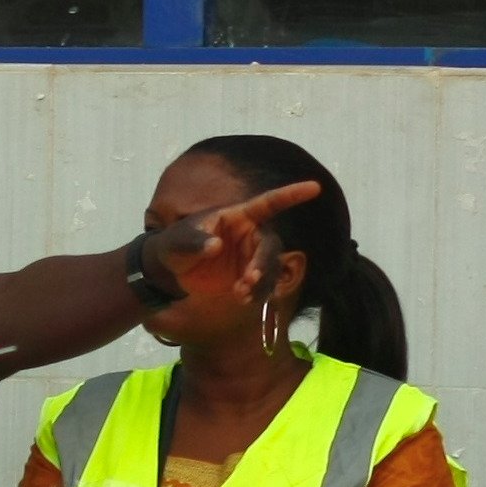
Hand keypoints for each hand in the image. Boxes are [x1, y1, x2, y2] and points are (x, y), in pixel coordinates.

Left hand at [145, 180, 320, 302]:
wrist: (171, 271)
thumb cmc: (175, 245)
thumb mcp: (178, 241)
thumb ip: (195, 241)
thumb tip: (214, 245)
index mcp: (237, 216)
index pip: (268, 203)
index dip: (291, 195)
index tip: (314, 187)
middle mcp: (250, 234)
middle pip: (271, 246)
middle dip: (263, 264)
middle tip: (248, 281)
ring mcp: (251, 256)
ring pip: (270, 269)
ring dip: (262, 283)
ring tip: (241, 296)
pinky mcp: (249, 276)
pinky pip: (263, 285)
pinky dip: (258, 294)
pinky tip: (242, 299)